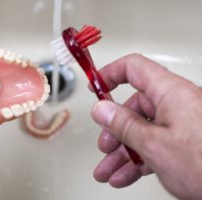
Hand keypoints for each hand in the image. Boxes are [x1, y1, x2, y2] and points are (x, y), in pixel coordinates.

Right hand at [91, 54, 201, 198]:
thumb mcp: (154, 144)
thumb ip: (123, 124)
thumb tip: (101, 109)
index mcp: (171, 93)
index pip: (134, 68)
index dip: (110, 73)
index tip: (95, 85)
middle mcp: (176, 104)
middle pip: (135, 108)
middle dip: (114, 130)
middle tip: (104, 145)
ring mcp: (181, 124)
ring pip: (142, 131)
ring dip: (122, 152)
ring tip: (108, 170)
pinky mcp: (185, 142)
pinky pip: (154, 145)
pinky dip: (138, 160)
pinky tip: (125, 175)